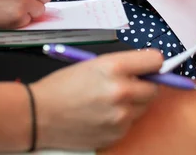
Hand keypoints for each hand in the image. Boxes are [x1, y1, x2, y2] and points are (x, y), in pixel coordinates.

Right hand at [31, 49, 162, 149]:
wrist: (39, 114)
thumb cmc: (62, 86)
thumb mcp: (93, 63)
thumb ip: (124, 65)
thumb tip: (151, 68)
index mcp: (115, 67)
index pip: (156, 61)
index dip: (152, 63)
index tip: (149, 66)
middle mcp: (122, 91)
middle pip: (155, 88)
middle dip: (145, 85)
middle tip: (128, 83)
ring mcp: (121, 115)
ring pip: (143, 107)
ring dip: (133, 103)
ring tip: (108, 100)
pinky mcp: (117, 134)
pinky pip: (130, 123)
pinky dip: (122, 118)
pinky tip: (102, 114)